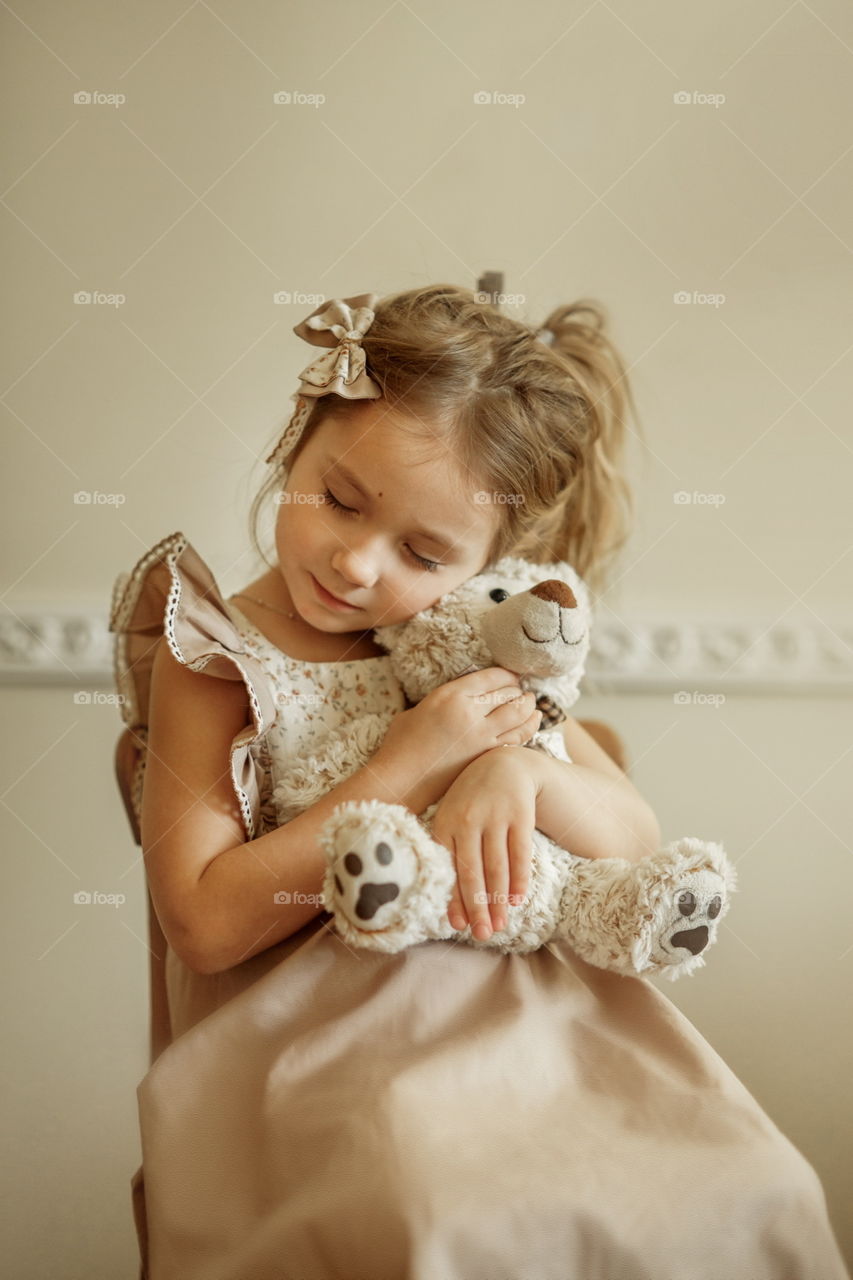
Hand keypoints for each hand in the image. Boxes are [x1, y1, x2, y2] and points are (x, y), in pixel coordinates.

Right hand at [375, 668, 542, 812]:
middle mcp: (469, 713)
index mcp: (450, 695)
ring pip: (518, 716)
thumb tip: (462, 700)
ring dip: (529, 708)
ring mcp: (480, 737)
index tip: (512, 676)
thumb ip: (443, 702)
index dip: (507, 674)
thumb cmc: (400, 745)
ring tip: (532, 704)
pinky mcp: (485, 757)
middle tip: (524, 691)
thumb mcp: (417, 710)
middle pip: (509, 695)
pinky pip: (515, 739)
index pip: (491, 677)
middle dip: (519, 691)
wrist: (401, 780)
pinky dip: (526, 729)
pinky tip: (530, 725)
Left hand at [430, 746, 542, 940]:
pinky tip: (518, 899)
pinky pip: (520, 852)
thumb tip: (447, 897)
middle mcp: (467, 820)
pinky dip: (519, 878)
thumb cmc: (472, 800)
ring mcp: (494, 816)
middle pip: (473, 872)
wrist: (504, 765)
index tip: (459, 927)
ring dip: (499, 899)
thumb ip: (448, 849)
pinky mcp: (519, 814)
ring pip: (497, 866)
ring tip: (501, 924)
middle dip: (478, 907)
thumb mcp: (452, 816)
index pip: (450, 869)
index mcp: (445, 823)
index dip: (454, 899)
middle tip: (483, 935)